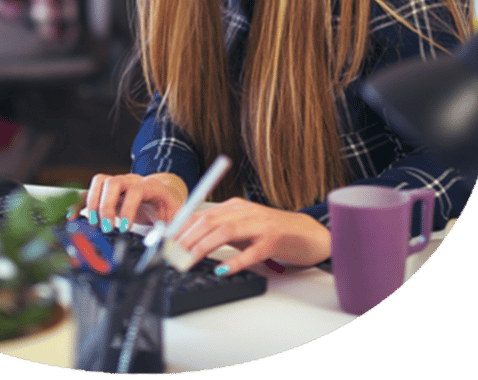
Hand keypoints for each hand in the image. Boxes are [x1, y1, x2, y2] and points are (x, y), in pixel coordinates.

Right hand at [73, 173, 188, 232]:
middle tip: (106, 228)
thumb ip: (172, 228)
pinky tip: (72, 216)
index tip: (124, 228)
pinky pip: (90, 191)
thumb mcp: (175, 217)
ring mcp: (118, 184)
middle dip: (106, 206)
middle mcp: (132, 181)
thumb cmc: (167, 207)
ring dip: (92, 202)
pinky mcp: (107, 192)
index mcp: (150, 186)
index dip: (128, 208)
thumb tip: (167, 242)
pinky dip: (79, 202)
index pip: (136, 190)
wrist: (163, 193)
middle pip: (113, 182)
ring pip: (99, 182)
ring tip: (92, 223)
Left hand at [173, 197, 330, 274]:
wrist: (311, 234)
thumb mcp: (245, 227)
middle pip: (210, 221)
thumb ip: (223, 231)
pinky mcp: (275, 241)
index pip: (202, 213)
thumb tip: (192, 242)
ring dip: (203, 247)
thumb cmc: (275, 233)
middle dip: (187, 238)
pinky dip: (234, 261)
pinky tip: (221, 270)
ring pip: (225, 232)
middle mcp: (247, 211)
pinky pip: (251, 251)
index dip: (181, 228)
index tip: (166, 242)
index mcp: (237, 207)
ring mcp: (261, 225)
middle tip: (172, 255)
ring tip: (188, 261)